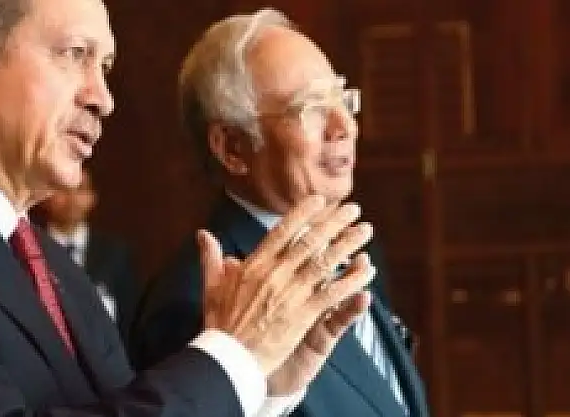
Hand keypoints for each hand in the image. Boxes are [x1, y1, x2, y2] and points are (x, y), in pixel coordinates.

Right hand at [199, 195, 375, 378]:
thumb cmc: (220, 325)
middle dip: (334, 223)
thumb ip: (211, 258)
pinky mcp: (303, 316)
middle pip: (309, 242)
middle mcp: (274, 274)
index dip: (302, 214)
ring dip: (348, 245)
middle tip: (353, 209)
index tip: (319, 201)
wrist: (228, 359)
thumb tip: (203, 234)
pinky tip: (366, 271)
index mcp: (254, 266)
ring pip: (325, 263)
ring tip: (365, 231)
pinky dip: (351, 281)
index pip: (282, 232)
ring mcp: (290, 294)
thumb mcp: (211, 287)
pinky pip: (333, 294)